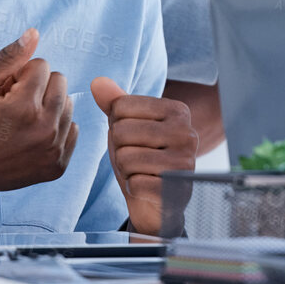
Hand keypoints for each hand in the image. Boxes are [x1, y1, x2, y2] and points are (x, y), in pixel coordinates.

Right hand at [0, 29, 78, 237]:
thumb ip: (8, 57)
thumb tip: (34, 33)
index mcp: (24, 108)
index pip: (42, 66)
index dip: (19, 75)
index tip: (3, 92)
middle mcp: (45, 130)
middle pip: (60, 83)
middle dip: (37, 87)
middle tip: (12, 105)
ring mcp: (53, 151)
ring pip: (68, 105)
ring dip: (48, 106)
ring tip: (21, 121)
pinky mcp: (57, 166)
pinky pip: (73, 130)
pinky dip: (55, 128)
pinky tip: (31, 135)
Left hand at [92, 77, 198, 235]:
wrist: (159, 202)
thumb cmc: (143, 157)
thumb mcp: (127, 126)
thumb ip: (114, 103)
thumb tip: (97, 82)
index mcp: (178, 110)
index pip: (121, 106)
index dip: (117, 125)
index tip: (134, 138)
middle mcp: (187, 132)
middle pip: (121, 131)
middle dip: (119, 149)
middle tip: (137, 158)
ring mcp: (185, 162)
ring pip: (125, 158)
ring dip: (125, 170)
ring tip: (141, 171)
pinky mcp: (177, 189)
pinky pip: (134, 183)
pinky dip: (134, 188)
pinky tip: (147, 188)